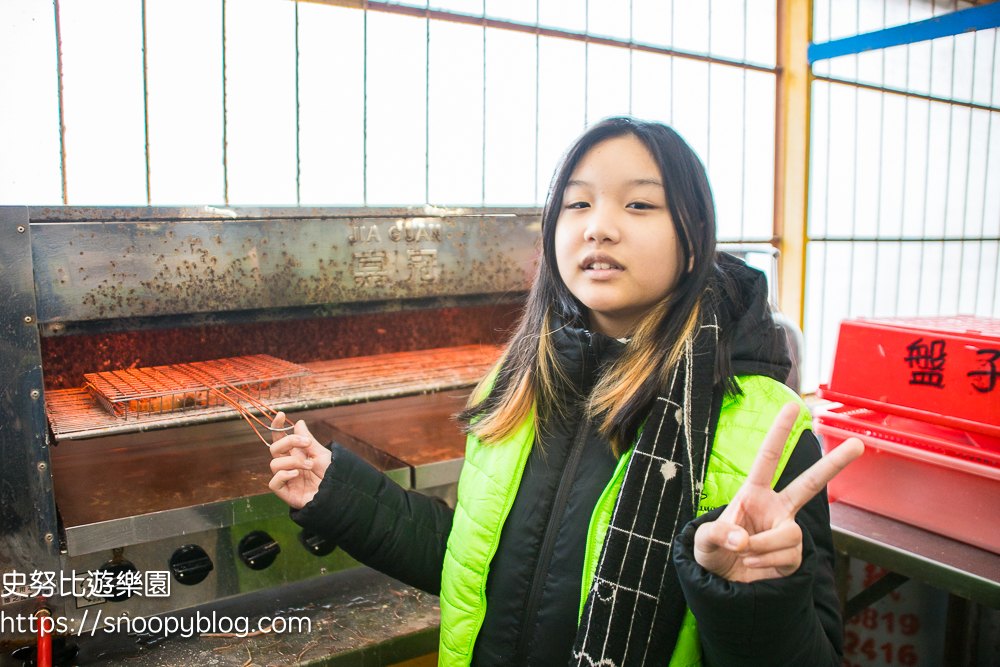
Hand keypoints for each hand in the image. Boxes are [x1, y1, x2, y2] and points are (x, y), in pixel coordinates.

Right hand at [267, 412, 331, 509]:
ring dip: (293, 461)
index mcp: (296, 454)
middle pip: (275, 448)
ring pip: (274, 464)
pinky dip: (283, 475)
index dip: (277, 427)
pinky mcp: (287, 493)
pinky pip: (273, 483)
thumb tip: (299, 422)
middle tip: (307, 443)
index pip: (280, 439)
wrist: (340, 493)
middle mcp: (289, 465)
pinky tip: (296, 474)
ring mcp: (287, 479)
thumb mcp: (322, 453)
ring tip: (310, 465)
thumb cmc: (332, 474)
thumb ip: (307, 439)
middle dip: (289, 442)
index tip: (281, 414)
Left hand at [693, 402, 863, 582]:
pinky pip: (787, 555)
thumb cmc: (712, 552)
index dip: (779, 432)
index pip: (768, 458)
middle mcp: (775, 508)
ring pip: (789, 534)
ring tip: (744, 554)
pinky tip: (753, 564)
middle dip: (833, 464)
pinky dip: (766, 561)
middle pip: (809, 484)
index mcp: (753, 493)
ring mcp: (786, 531)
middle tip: (857, 444)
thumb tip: (744, 539)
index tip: (792, 406)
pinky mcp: (792, 555)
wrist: (721, 583)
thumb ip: (719, 534)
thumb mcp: (703, 539)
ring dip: (763, 547)